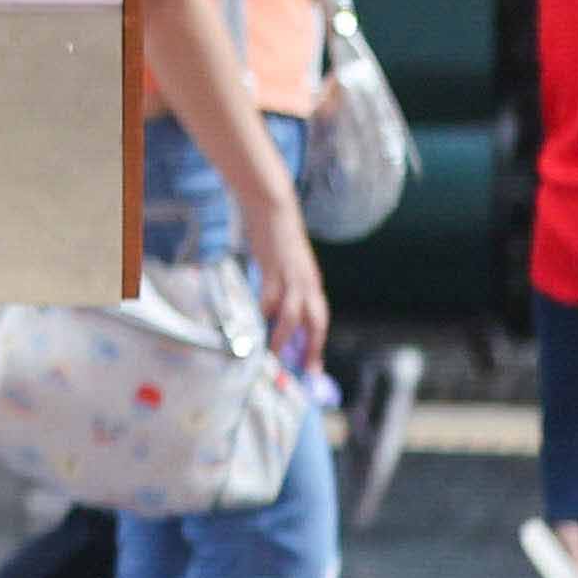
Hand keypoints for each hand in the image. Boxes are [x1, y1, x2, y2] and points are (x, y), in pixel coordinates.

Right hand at [250, 204, 326, 375]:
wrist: (274, 207)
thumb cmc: (278, 235)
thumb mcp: (288, 265)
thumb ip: (288, 286)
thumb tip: (277, 311)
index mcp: (312, 284)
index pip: (319, 320)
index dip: (317, 345)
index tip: (313, 368)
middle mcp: (307, 283)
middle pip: (315, 322)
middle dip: (311, 348)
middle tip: (305, 371)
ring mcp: (292, 276)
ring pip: (293, 314)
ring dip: (285, 336)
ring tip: (276, 354)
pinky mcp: (274, 267)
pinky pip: (270, 295)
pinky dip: (265, 310)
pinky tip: (258, 319)